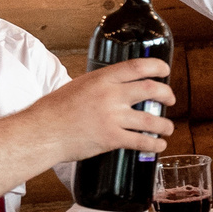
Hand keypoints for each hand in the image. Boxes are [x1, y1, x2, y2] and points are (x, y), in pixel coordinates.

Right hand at [34, 57, 177, 159]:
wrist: (42, 131)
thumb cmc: (54, 109)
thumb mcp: (78, 85)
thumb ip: (99, 85)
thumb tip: (114, 87)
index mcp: (102, 78)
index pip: (137, 66)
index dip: (157, 66)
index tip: (165, 70)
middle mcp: (111, 95)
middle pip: (151, 90)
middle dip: (167, 95)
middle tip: (170, 100)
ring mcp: (113, 117)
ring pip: (152, 119)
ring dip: (165, 124)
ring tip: (168, 128)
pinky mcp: (112, 138)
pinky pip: (142, 141)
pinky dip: (154, 144)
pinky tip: (158, 145)